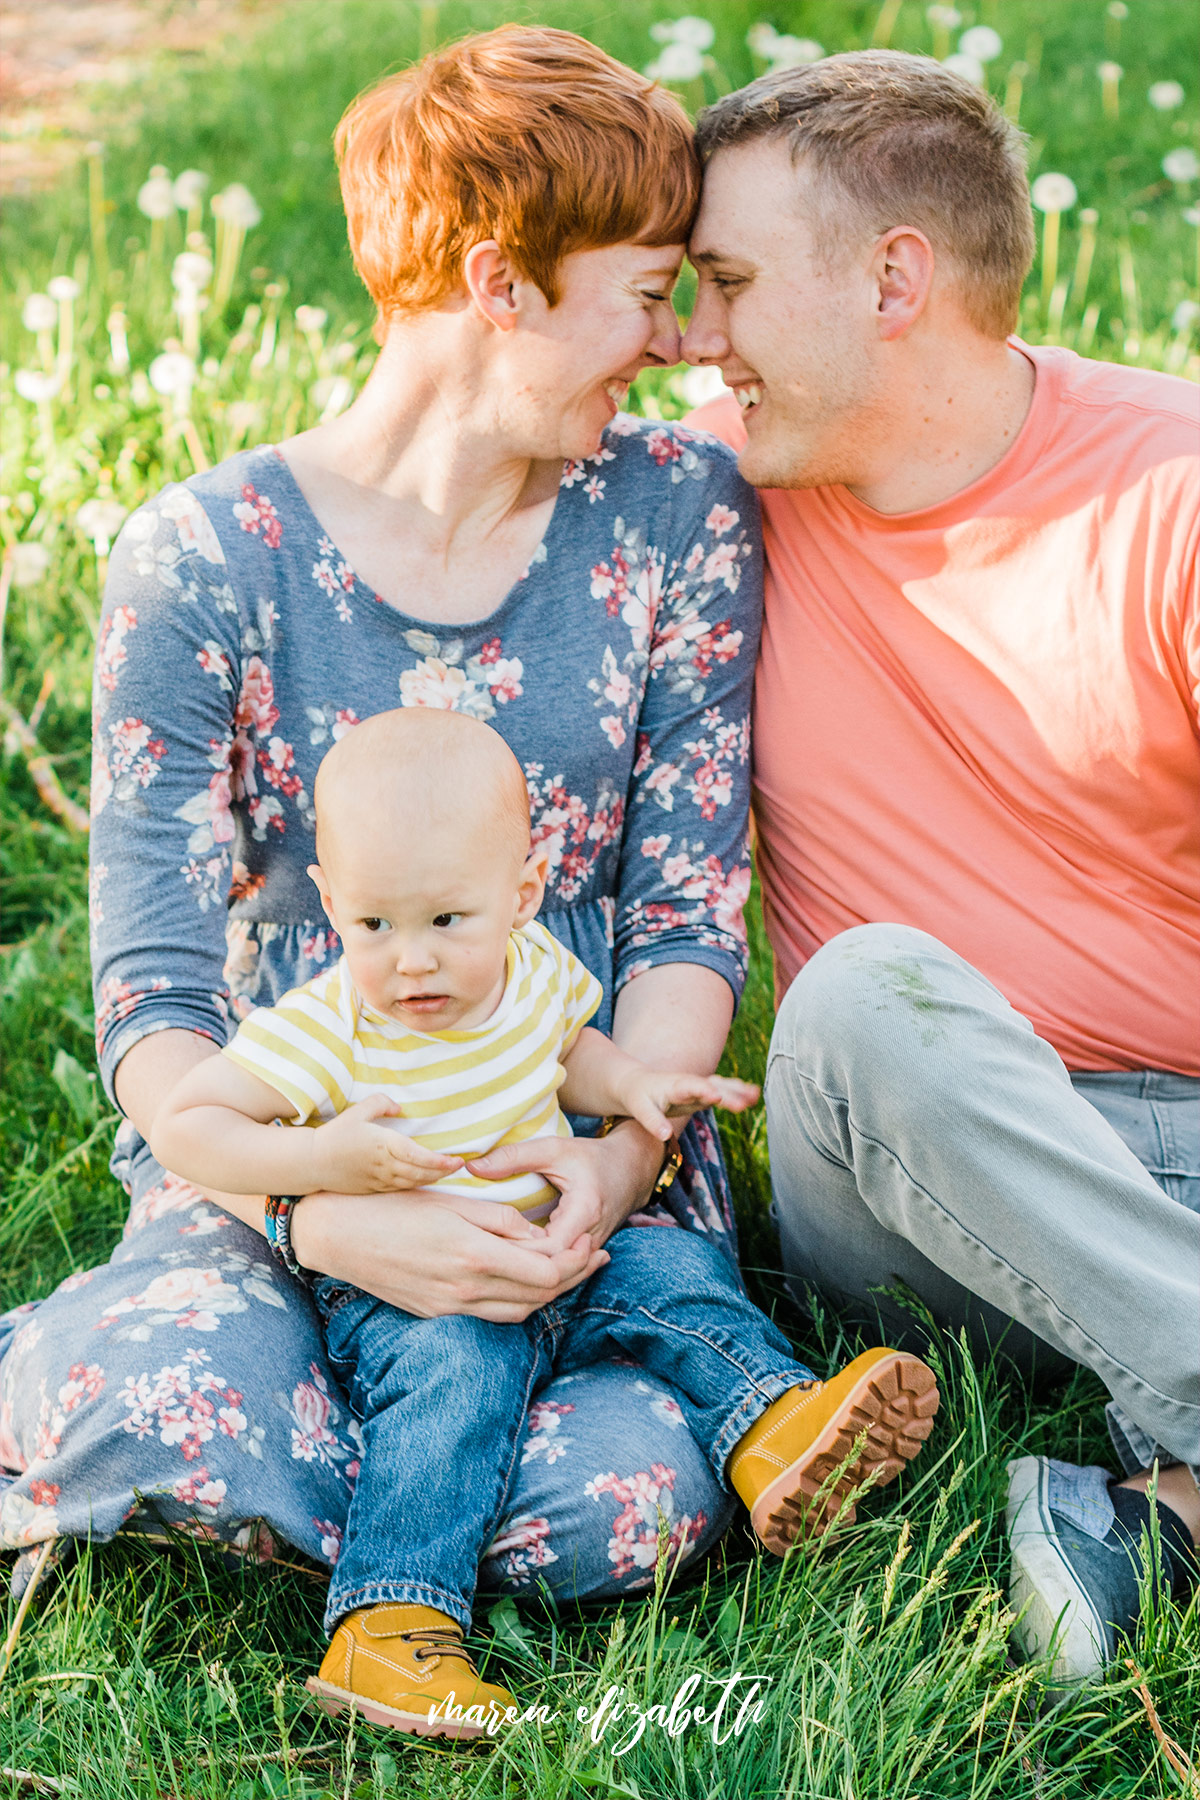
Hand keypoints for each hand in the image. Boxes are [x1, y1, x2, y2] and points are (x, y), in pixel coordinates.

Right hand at [290, 1185, 608, 1322]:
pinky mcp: (436, 1314)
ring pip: (519, 1313)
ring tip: (573, 1271)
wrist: (337, 1234)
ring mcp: (450, 1308)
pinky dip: (518, 1303)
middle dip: (574, 1278)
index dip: (576, 1260)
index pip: (547, 1273)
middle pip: (540, 1297)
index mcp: (474, 1254)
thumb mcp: (453, 1201)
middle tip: (596, 1256)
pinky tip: (528, 1284)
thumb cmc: (394, 1205)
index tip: (590, 1239)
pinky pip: (491, 1316)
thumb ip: (500, 1221)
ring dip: (550, 1295)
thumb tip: (537, 1236)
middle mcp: (466, 1289)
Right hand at [312, 1095, 462, 1192]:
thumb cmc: (335, 1135)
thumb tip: (399, 1108)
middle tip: (459, 1165)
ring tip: (447, 1171)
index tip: (457, 1160)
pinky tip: (425, 1180)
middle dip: (443, 1171)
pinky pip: (401, 1189)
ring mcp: (379, 1180)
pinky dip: (417, 1185)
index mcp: (384, 1145)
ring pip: (413, 1183)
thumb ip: (381, 1103)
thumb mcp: (358, 1111)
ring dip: (432, 1179)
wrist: (312, 1163)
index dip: (440, 1161)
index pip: (419, 1156)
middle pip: (421, 1173)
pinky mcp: (373, 1189)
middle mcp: (385, 1166)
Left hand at [467, 1126, 662, 1258]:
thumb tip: (472, 1167)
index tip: (487, 1240)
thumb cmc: (590, 1157)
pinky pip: (560, 1272)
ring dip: (524, 1271)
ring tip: (488, 1263)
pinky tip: (508, 1264)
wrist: (631, 1169)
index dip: (518, 1249)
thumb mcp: (553, 1149)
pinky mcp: (586, 1256)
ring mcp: (590, 1251)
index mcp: (584, 1212)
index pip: (549, 1249)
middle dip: (515, 1264)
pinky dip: (535, 1270)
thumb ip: (514, 1157)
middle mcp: (590, 1238)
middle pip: (550, 1268)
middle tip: (478, 1257)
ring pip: (555, 1276)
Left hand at [613, 1068, 759, 1141]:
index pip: (691, 1087)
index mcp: (674, 1085)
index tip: (716, 1097)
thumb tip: (665, 1136)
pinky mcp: (703, 1092)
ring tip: (756, 1096)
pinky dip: (737, 1091)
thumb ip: (653, 1121)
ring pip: (721, 1085)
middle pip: (712, 1087)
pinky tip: (753, 1095)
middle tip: (745, 1104)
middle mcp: (690, 1083)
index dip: (703, 1091)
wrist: (638, 1083)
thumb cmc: (638, 1098)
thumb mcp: (640, 1109)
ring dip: (738, 1090)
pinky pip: (723, 1089)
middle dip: (728, 1094)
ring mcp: (698, 1086)